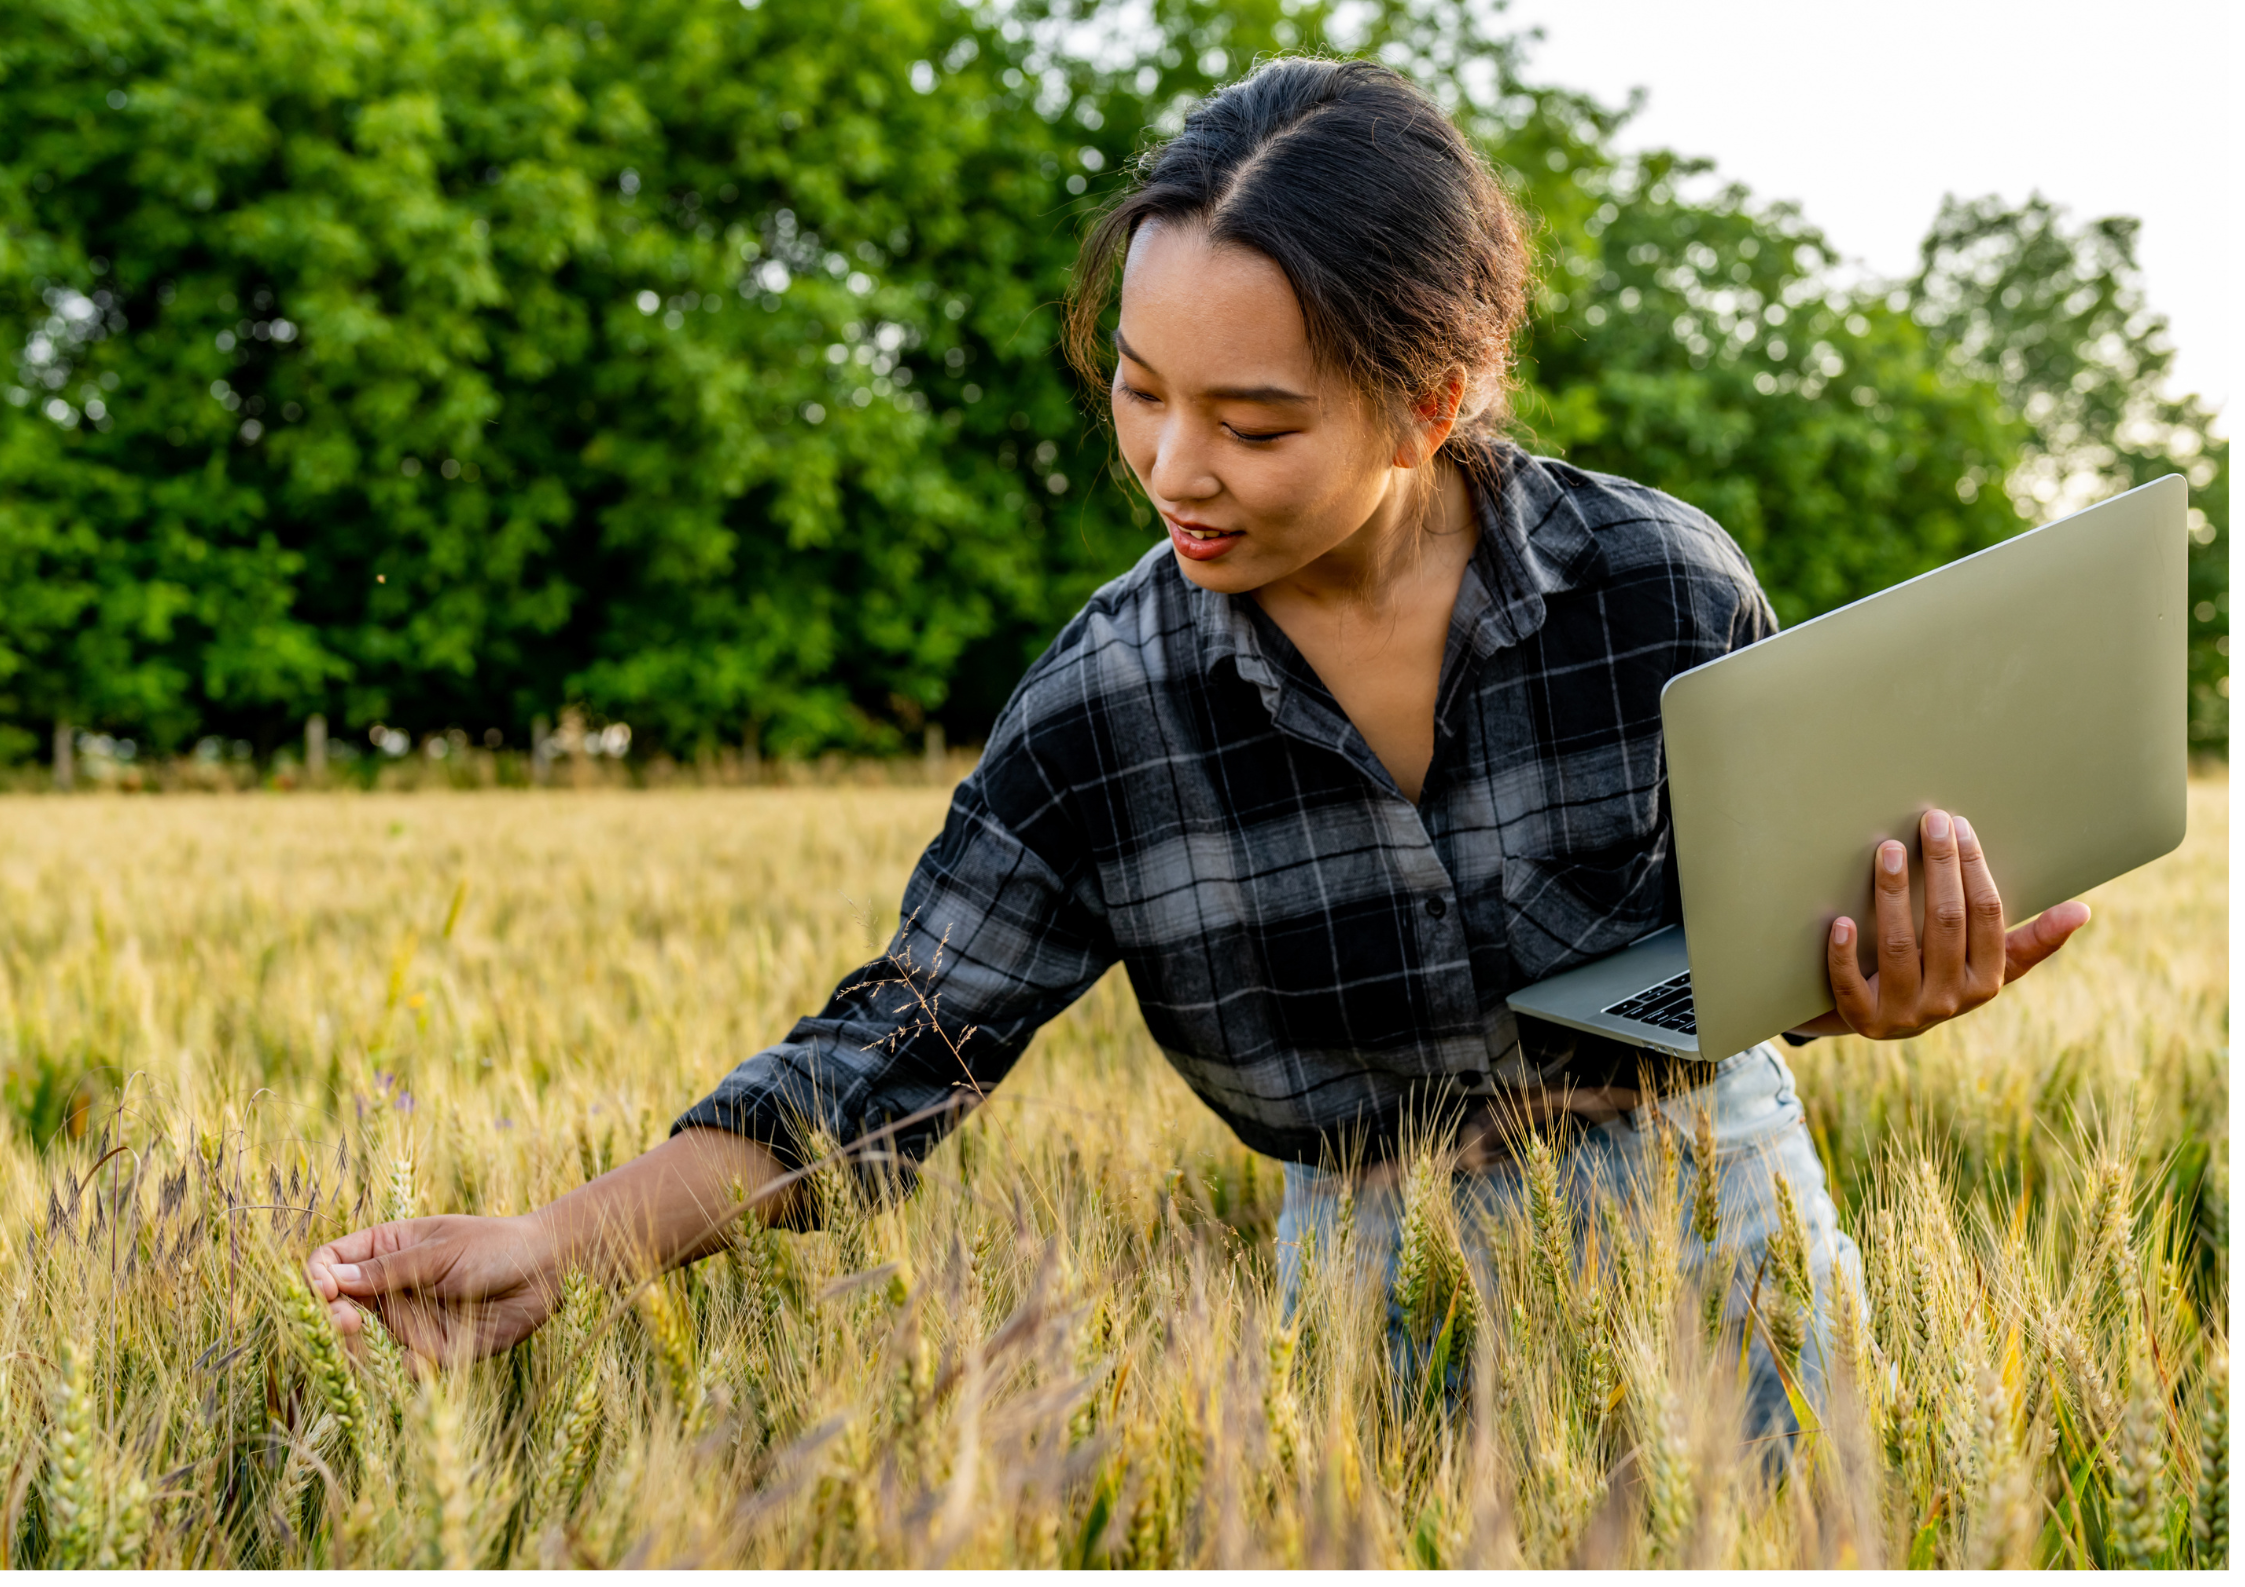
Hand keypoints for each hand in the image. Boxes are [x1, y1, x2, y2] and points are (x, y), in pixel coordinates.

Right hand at [308, 1213, 561, 1366]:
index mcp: (386, 1250)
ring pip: (361, 1346)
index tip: (326, 1290)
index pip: (331, 1263)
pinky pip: (403, 1371)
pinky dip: (404, 1371)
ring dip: (358, 1350)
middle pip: (335, 1309)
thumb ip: (389, 1270)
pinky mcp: (432, 1353)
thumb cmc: (497, 1246)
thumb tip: (332, 1280)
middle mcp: (390, 1290)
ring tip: (371, 1339)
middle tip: (349, 1322)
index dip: (319, 1278)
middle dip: (330, 1318)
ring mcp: (408, 1323)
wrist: (548, 1272)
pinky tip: (419, 1362)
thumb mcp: (441, 1251)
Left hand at [1795, 808, 2089, 1040]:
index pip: (1987, 916)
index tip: (1960, 825)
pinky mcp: (1863, 1020)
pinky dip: (1844, 953)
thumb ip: (2031, 941)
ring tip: (1888, 850)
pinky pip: (1850, 986)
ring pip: (1899, 949)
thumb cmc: (1942, 976)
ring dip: (1893, 896)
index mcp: (1986, 982)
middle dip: (1940, 868)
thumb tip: (2083, 911)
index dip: (1975, 869)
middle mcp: (1949, 1001)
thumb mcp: (1988, 964)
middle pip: (1945, 923)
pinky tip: (1840, 920)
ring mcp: (1904, 1013)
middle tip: (1930, 820)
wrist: (1880, 1019)